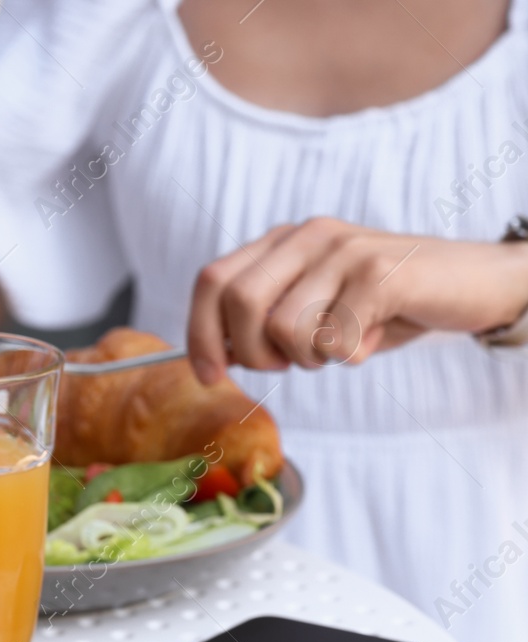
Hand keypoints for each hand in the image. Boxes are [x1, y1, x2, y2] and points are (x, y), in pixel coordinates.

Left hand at [187, 217, 527, 384]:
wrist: (474, 283)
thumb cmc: (384, 305)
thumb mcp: (316, 310)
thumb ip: (265, 323)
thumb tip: (215, 356)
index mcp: (282, 242)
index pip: (212, 280)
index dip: (199, 332)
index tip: (210, 375)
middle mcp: (307, 235)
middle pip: (239, 302)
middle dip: (253, 353)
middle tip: (289, 364)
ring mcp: (344, 250)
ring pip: (284, 327)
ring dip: (308, 357)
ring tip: (340, 344)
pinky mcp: (380, 273)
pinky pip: (334, 339)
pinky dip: (348, 355)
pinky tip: (371, 338)